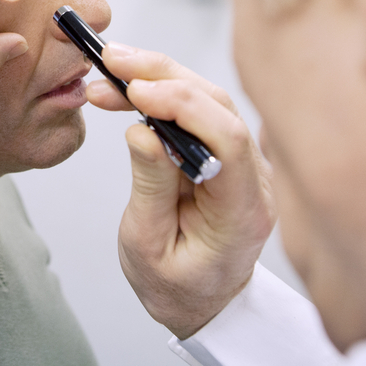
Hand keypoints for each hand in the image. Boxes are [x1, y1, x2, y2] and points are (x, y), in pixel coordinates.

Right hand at [87, 43, 275, 338]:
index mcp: (242, 211)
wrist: (203, 303)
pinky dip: (163, 93)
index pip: (228, 140)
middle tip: (112, 61)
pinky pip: (200, 111)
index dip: (183, 106)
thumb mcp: (147, 246)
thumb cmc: (177, 286)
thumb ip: (150, 187)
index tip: (136, 93)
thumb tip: (143, 131)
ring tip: (110, 70)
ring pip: (209, 100)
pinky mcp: (227, 153)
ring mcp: (246, 163)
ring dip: (159, 78)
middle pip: (219, 106)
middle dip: (163, 76)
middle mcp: (255, 180)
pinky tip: (130, 89)